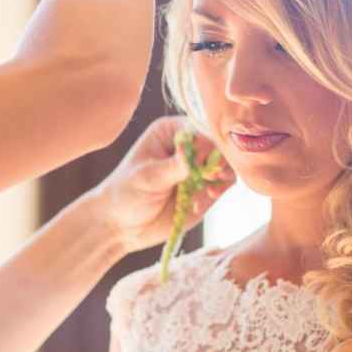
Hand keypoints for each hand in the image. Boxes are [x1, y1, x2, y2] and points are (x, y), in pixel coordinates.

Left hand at [87, 115, 235, 256]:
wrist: (123, 225)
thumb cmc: (127, 193)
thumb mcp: (147, 178)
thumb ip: (172, 166)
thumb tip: (188, 151)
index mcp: (171, 130)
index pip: (201, 127)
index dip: (208, 142)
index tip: (203, 163)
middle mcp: (189, 144)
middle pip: (219, 142)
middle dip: (218, 159)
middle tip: (208, 177)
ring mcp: (200, 165)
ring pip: (228, 160)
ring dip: (222, 174)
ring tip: (208, 190)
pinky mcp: (207, 185)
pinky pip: (226, 180)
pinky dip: (220, 189)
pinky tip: (203, 200)